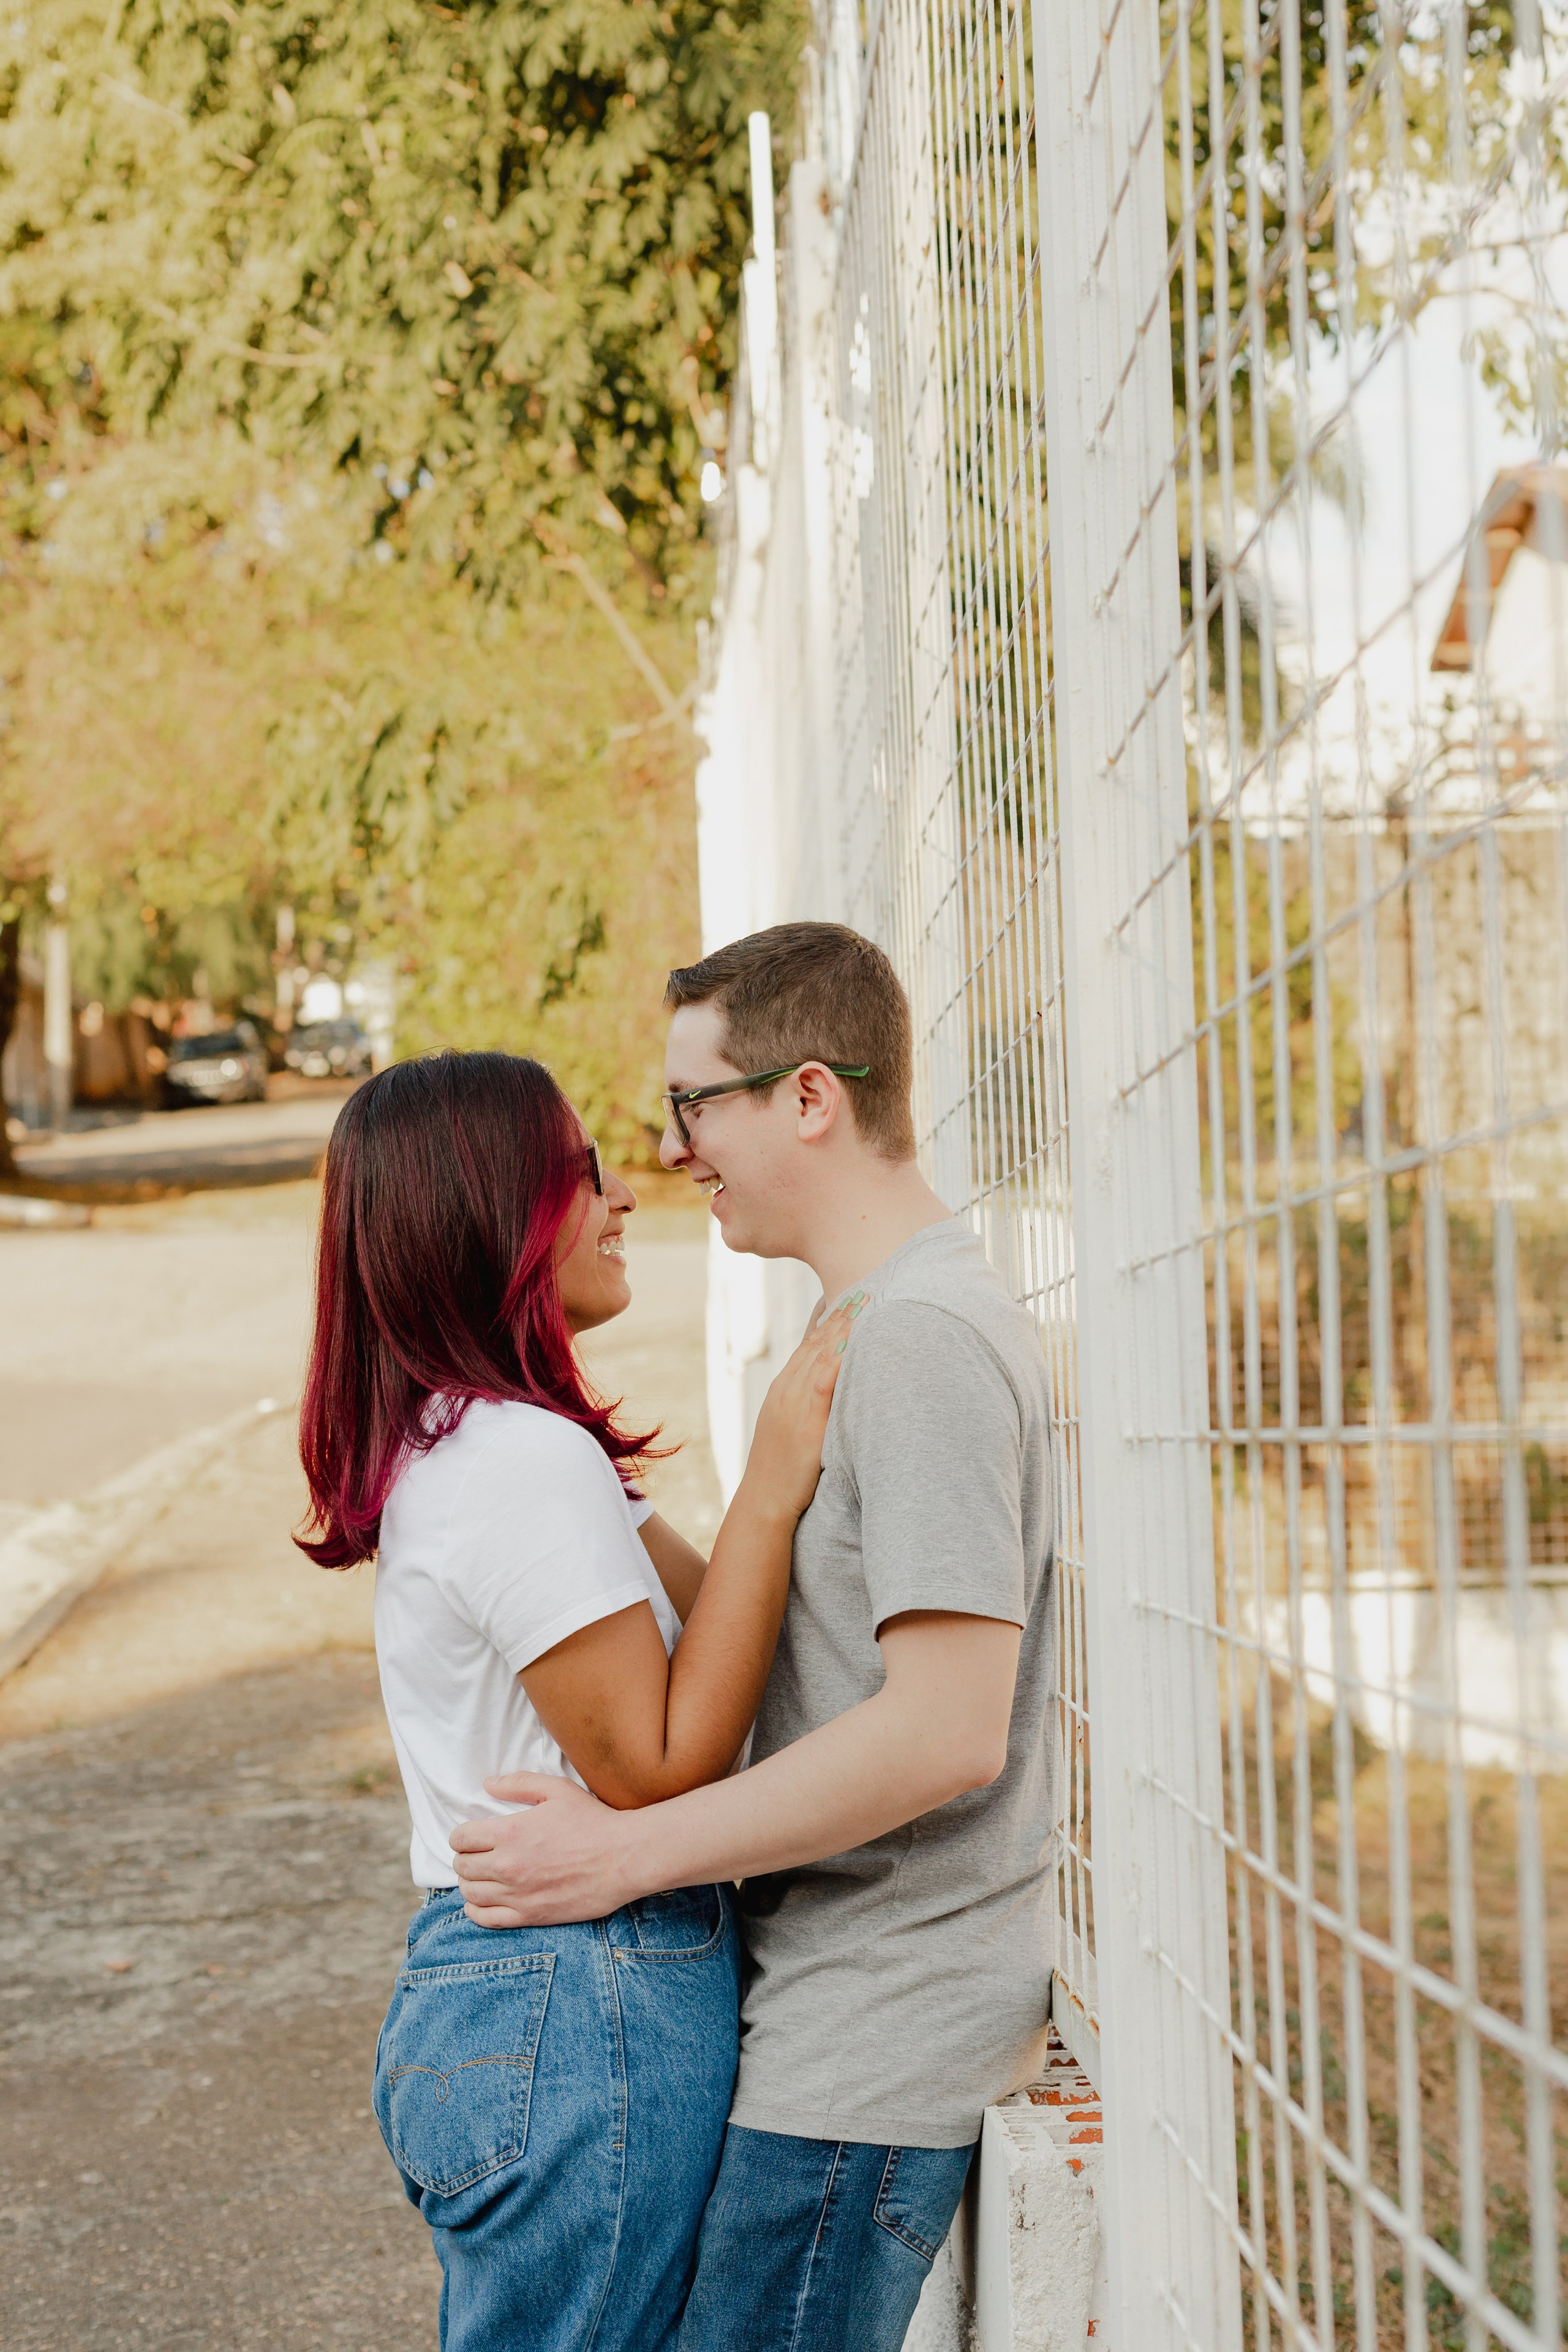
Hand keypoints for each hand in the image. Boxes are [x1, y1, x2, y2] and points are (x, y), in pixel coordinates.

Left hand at [450, 1772, 639, 1926]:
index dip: (462, 1836)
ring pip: (470, 1893)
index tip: (471, 1836)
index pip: (462, 1838)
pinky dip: (475, 1911)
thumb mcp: (557, 1789)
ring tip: (482, 1876)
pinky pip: (486, 1919)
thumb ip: (519, 1784)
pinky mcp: (530, 1916)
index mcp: (511, 1832)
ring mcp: (518, 1894)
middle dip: (465, 1858)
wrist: (624, 1858)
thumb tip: (488, 1784)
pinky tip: (481, 1902)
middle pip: (463, 1866)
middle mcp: (508, 1865)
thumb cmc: (593, 1821)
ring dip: (469, 1883)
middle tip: (478, 1854)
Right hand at [739, 1293, 860, 1521]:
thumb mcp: (792, 1428)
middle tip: (864, 1283)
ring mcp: (795, 1403)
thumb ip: (810, 1405)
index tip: (847, 1292)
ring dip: (843, 1327)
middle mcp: (788, 1388)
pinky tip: (852, 1343)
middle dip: (841, 1312)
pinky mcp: (807, 1423)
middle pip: (817, 1341)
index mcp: (785, 1388)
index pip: (809, 1342)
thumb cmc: (783, 1470)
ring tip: (864, 1300)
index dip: (828, 1316)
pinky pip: (823, 1385)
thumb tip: (833, 1390)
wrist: (764, 1500)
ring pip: (821, 1355)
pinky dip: (837, 1360)